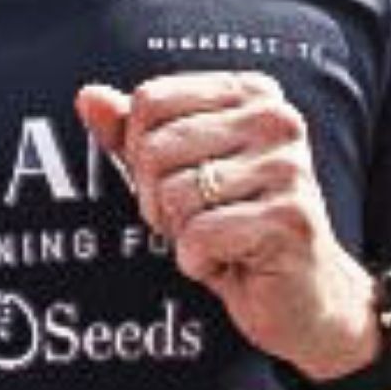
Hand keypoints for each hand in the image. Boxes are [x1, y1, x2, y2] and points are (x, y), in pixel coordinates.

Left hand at [76, 74, 374, 382]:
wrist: (302, 296)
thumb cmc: (235, 227)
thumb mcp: (177, 173)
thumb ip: (134, 133)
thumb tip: (88, 97)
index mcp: (252, 94)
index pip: (151, 101)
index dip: (140, 152)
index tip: (177, 180)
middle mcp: (276, 120)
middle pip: (156, 148)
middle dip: (156, 199)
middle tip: (196, 220)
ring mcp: (288, 168)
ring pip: (174, 195)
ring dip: (181, 233)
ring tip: (218, 240)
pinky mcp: (289, 219)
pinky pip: (200, 236)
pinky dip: (199, 261)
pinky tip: (232, 262)